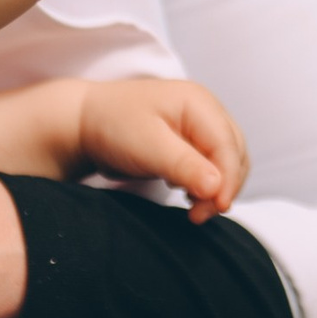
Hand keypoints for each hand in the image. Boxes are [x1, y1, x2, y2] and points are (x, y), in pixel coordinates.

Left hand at [76, 79, 249, 222]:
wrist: (83, 122)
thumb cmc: (112, 126)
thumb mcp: (147, 146)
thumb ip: (184, 165)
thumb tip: (217, 187)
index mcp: (197, 102)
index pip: (227, 144)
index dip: (228, 179)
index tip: (216, 208)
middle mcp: (205, 110)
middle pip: (234, 154)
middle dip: (223, 187)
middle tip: (198, 215)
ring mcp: (200, 125)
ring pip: (227, 161)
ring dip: (216, 188)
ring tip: (192, 207)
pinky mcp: (191, 141)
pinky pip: (212, 165)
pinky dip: (206, 184)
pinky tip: (187, 194)